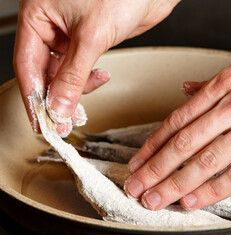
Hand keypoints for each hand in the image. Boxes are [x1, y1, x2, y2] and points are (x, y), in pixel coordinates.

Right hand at [14, 0, 179, 136]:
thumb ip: (74, 75)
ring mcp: (70, 32)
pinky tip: (99, 79)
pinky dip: (87, 79)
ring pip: (63, 71)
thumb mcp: (91, 36)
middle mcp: (51, 24)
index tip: (41, 120)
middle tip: (63, 120)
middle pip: (43, 70)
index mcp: (37, 14)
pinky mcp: (90, 39)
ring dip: (73, 90)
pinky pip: (81, 67)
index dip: (34, 96)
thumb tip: (59, 106)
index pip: (27, 63)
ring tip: (81, 106)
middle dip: (55, 97)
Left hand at [125, 35, 230, 209]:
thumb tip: (187, 89)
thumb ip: (214, 83)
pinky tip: (196, 199)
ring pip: (207, 160)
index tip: (139, 161)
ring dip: (177, 183)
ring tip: (158, 198)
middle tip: (138, 187)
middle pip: (185, 143)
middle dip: (157, 169)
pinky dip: (214, 189)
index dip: (154, 144)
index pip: (178, 119)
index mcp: (226, 84)